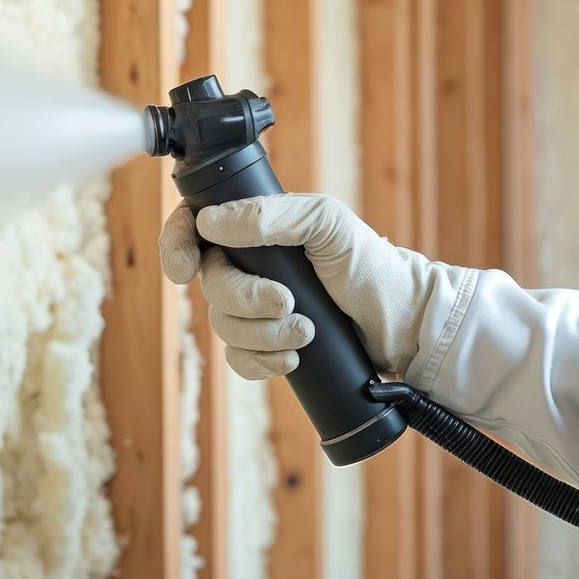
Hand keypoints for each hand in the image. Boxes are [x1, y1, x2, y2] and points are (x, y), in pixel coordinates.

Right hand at [158, 193, 449, 380]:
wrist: (401, 323)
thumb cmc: (368, 264)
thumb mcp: (326, 222)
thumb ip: (270, 215)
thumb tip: (210, 223)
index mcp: (257, 229)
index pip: (194, 229)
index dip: (176, 247)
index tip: (183, 270)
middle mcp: (251, 267)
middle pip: (210, 286)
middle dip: (246, 301)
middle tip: (288, 303)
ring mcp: (257, 310)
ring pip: (223, 327)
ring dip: (262, 335)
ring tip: (305, 333)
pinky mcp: (268, 346)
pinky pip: (238, 361)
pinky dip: (261, 363)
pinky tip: (292, 360)